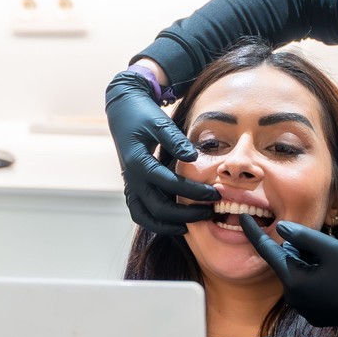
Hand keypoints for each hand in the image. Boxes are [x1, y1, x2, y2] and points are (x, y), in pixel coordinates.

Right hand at [105, 67, 219, 234]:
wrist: (122, 110)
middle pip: (158, 207)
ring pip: (145, 217)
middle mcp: (132, 178)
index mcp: (139, 162)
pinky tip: (175, 222)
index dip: (193, 191)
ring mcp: (130, 184)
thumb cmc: (142, 114)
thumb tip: (193, 157)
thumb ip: (176, 140)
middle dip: (185, 214)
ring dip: (168, 225)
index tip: (215, 193)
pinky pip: (140, 213)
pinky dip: (155, 222)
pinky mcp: (132, 187)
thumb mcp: (159, 122)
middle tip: (209, 213)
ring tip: (191, 226)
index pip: (169, 184)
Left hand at [238, 215, 337, 334]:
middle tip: (328, 251)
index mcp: (293, 279)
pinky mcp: (313, 314)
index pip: (267, 251)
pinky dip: (316, 279)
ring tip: (336, 267)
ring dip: (309, 265)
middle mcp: (292, 297)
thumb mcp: (330, 248)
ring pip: (298, 275)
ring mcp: (302, 308)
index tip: (242, 216)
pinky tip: (337, 281)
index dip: (253, 231)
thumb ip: (303, 236)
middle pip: (288, 262)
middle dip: (301, 251)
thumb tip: (280, 229)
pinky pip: (307, 289)